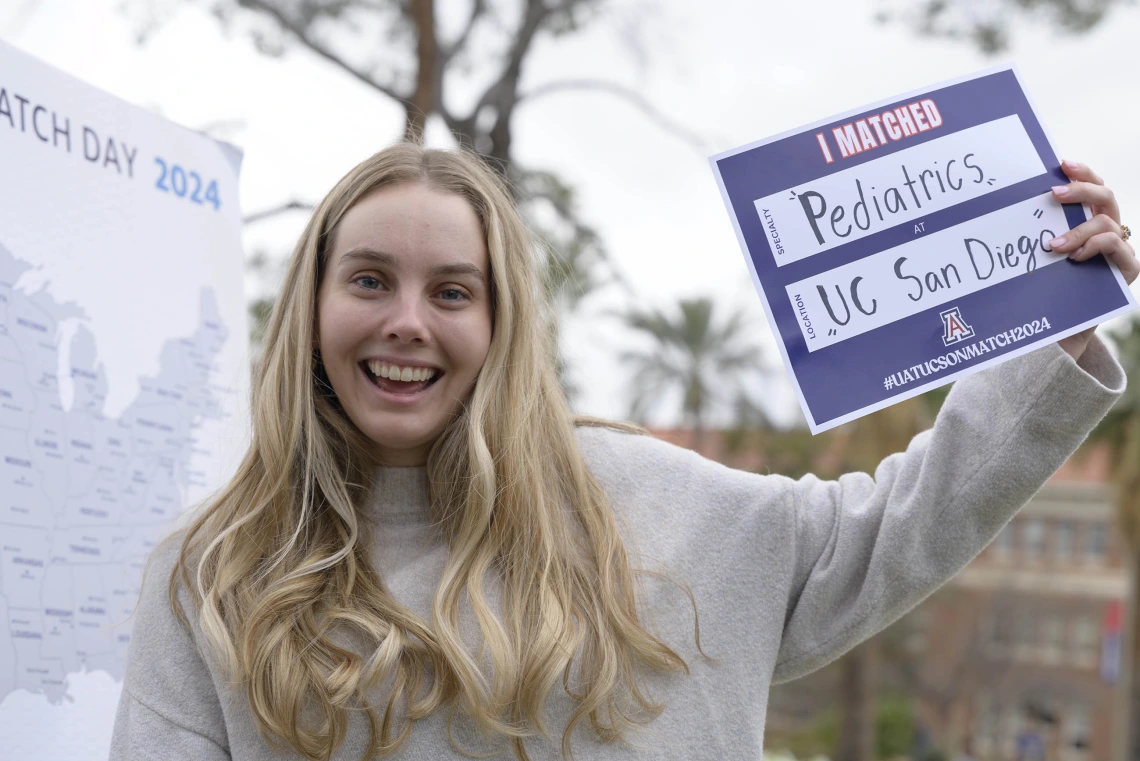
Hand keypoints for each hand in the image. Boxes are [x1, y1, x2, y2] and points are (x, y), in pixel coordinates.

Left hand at [1046, 160, 1137, 360]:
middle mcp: (1106, 229)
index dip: (1081, 172)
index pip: (1091, 186)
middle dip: (1081, 189)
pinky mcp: (1127, 268)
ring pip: (1108, 220)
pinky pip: (1119, 247)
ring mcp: (1118, 248)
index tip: (1060, 163)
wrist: (1061, 330)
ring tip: (1054, 245)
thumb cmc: (1044, 289)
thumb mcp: (1035, 259)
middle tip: (1053, 194)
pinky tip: (1077, 256)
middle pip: (1105, 195)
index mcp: (1087, 220)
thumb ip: (1030, 236)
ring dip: (1079, 229)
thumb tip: (993, 211)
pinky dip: (1097, 246)